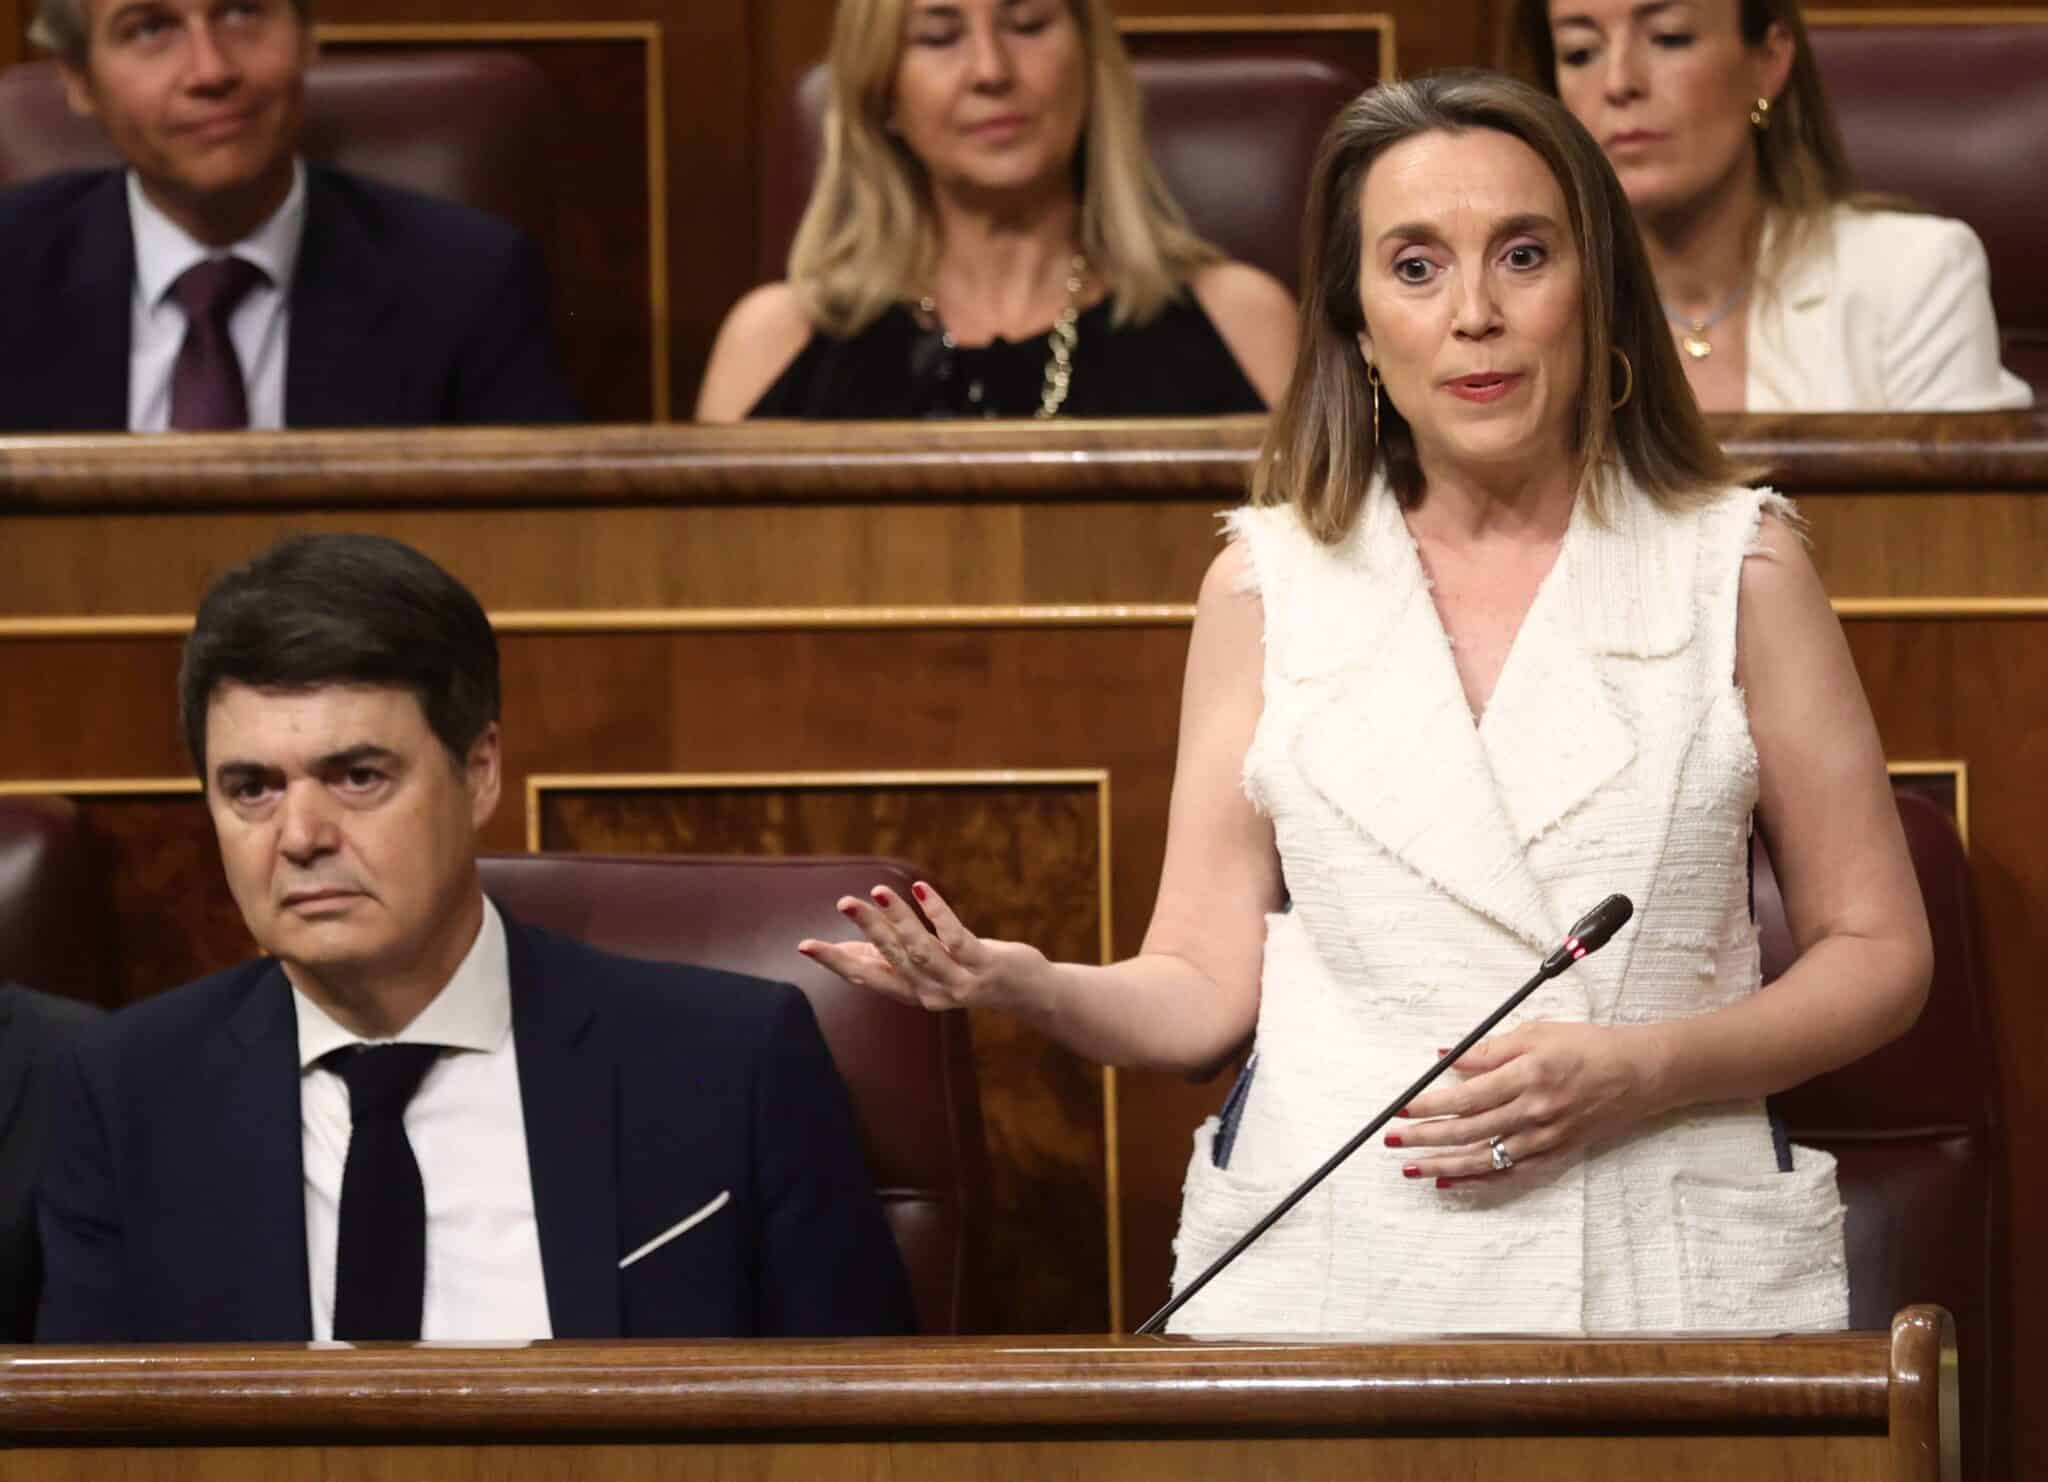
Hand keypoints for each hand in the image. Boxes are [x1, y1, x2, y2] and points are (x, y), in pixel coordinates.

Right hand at [797, 881, 1048, 1015]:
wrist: (1029, 992)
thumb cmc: (974, 973)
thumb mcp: (932, 968)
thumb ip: (896, 960)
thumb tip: (851, 952)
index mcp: (914, 992)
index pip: (867, 976)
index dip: (836, 962)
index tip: (804, 945)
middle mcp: (932, 992)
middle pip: (891, 959)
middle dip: (866, 930)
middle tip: (843, 903)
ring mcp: (959, 981)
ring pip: (920, 949)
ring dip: (898, 919)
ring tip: (879, 890)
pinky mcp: (984, 965)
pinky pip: (956, 938)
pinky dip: (938, 913)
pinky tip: (923, 889)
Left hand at [1384, 1022, 1666, 1185]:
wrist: (1639, 1074)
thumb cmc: (1585, 1046)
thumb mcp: (1536, 1033)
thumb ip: (1488, 1049)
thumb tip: (1444, 1056)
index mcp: (1528, 1075)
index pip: (1468, 1096)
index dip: (1431, 1104)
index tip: (1402, 1109)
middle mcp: (1535, 1111)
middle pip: (1470, 1130)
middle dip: (1426, 1137)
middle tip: (1393, 1140)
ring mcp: (1546, 1137)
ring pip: (1486, 1157)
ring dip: (1444, 1164)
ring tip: (1411, 1167)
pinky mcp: (1556, 1153)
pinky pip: (1511, 1173)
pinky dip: (1479, 1179)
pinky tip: (1451, 1181)